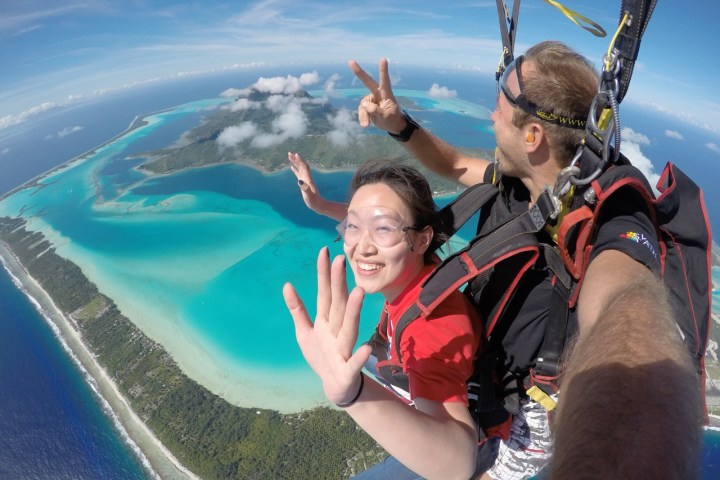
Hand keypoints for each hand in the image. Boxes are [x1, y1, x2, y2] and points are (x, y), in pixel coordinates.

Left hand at [283, 247, 370, 404]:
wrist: (336, 387)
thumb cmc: (321, 355)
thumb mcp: (304, 332)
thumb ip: (297, 309)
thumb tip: (287, 284)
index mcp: (326, 321)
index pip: (325, 293)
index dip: (324, 274)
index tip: (324, 251)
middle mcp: (337, 330)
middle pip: (338, 304)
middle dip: (339, 283)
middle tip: (340, 260)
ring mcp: (344, 349)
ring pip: (349, 327)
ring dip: (354, 310)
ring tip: (359, 291)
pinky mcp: (347, 370)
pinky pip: (354, 363)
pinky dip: (360, 356)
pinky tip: (368, 348)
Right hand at [288, 152, 324, 212]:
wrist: (318, 204)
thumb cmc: (314, 201)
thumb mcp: (309, 195)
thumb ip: (305, 188)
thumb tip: (299, 181)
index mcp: (308, 179)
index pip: (304, 166)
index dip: (300, 160)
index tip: (296, 154)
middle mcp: (307, 177)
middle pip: (301, 165)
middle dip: (296, 159)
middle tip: (289, 153)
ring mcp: (305, 180)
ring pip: (300, 168)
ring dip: (295, 162)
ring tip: (289, 156)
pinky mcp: (303, 183)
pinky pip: (298, 174)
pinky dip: (295, 169)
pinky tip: (291, 167)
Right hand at [348, 58, 405, 133]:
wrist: (391, 125)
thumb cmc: (392, 119)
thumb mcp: (386, 116)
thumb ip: (376, 110)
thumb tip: (364, 104)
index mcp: (386, 94)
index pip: (385, 81)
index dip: (383, 70)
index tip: (383, 59)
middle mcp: (377, 94)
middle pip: (367, 82)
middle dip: (359, 72)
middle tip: (350, 62)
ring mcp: (371, 100)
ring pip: (363, 106)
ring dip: (364, 115)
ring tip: (366, 125)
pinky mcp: (366, 106)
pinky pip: (361, 111)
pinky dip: (362, 118)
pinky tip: (365, 125)